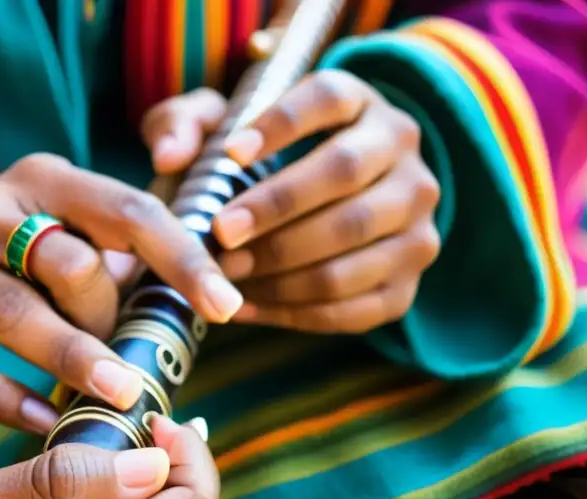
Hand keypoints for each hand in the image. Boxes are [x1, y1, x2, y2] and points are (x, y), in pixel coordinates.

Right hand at [0, 154, 243, 433]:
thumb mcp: (67, 256)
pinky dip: (11, 401)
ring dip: (75, 362)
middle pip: (69, 262)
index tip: (227, 307)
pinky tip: (48, 423)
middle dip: (109, 321)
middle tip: (129, 370)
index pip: (127, 210)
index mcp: (40, 181)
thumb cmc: (14, 281)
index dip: (182, 260)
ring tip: (118, 401)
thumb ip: (123, 267)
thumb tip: (207, 303)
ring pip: (15, 311)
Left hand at [142, 72, 440, 334]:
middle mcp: (402, 158)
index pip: (326, 98)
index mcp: (360, 103)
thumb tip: (170, 157)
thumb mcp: (221, 131)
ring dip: (282, 268)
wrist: (323, 215)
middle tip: (220, 235)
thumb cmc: (260, 168)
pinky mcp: (406, 286)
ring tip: (228, 276)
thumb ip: (183, 126)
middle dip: (274, 210)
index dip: (279, 124)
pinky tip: (247, 307)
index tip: (229, 154)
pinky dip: (295, 311)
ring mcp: (416, 224)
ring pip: (352, 245)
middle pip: (343, 174)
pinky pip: (355, 306)